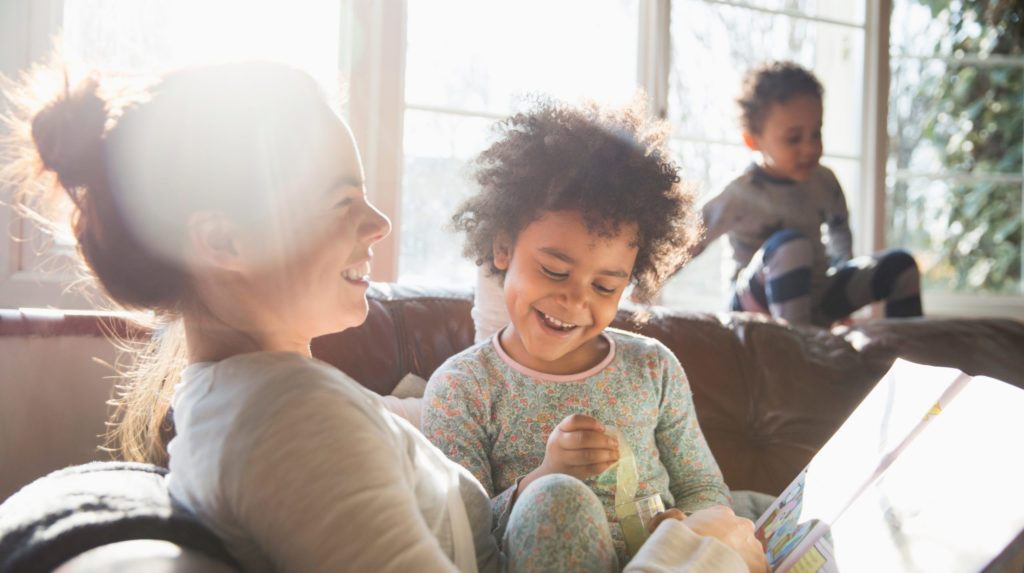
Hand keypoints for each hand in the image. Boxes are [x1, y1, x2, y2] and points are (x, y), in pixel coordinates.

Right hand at [539, 414, 619, 480]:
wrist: (552, 472)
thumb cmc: (567, 450)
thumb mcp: (569, 436)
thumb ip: (585, 432)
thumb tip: (612, 436)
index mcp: (560, 430)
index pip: (575, 420)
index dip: (592, 423)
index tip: (603, 428)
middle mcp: (558, 443)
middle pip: (582, 438)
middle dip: (603, 440)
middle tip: (615, 443)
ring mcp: (563, 460)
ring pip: (587, 455)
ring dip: (606, 454)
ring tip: (616, 454)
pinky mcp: (570, 473)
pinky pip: (591, 469)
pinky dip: (604, 465)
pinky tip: (610, 463)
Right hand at [649, 505, 767, 572]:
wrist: (698, 564)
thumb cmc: (683, 543)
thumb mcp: (672, 526)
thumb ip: (670, 519)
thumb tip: (654, 524)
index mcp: (721, 513)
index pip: (720, 522)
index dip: (712, 536)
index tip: (705, 547)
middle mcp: (742, 524)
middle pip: (737, 537)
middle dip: (730, 548)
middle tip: (717, 562)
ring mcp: (754, 544)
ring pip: (749, 553)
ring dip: (740, 562)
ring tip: (725, 570)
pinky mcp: (762, 564)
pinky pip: (757, 569)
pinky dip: (747, 572)